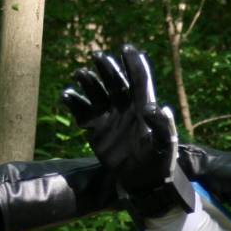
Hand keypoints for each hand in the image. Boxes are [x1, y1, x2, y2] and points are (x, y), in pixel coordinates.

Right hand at [61, 44, 192, 216]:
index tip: (126, 48)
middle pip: (115, 81)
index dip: (133, 63)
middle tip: (97, 56)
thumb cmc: (159, 163)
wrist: (143, 182)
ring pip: (96, 92)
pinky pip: (81, 110)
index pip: (139, 80)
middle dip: (106, 67)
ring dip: (88, 81)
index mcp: (144, 107)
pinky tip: (66, 96)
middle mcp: (125, 107)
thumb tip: (156, 107)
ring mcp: (109, 117)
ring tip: (79, 74)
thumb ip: (162, 127)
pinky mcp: (95, 130)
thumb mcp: (164, 146)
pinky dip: (73, 102)